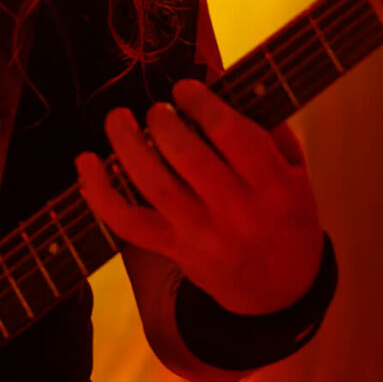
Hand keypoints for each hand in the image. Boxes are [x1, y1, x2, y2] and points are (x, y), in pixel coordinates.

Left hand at [75, 77, 324, 314]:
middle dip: (163, 122)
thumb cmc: (288, 220)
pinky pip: (127, 221)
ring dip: (128, 145)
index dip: (201, 103)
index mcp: (274, 186)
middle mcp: (237, 211)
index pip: (232, 134)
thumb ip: (269, 132)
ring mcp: (200, 233)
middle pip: (187, 156)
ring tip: (119, 119)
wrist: (280, 291)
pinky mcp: (172, 249)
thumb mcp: (297, 175)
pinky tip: (86, 162)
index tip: (185, 90)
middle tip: (156, 110)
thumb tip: (222, 89)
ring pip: (153, 184)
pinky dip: (99, 192)